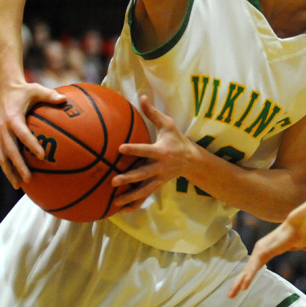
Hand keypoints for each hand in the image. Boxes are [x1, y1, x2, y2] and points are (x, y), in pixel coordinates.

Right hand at [0, 82, 66, 187]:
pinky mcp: (0, 139)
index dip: (31, 144)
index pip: (22, 133)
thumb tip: (65, 99)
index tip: (42, 155)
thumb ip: (50, 95)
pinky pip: (3, 156)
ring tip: (19, 186)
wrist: (5, 90)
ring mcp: (0, 135)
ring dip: (10, 172)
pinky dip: (9, 168)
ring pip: (3, 157)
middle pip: (9, 151)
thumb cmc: (25, 91)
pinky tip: (17, 180)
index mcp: (12, 118)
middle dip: (18, 166)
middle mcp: (3, 129)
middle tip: (29, 179)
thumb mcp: (37, 89)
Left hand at [111, 96, 192, 210]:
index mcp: (161, 151)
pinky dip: (134, 204)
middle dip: (129, 178)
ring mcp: (158, 179)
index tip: (120, 148)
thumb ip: (153, 113)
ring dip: (129, 196)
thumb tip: (141, 96)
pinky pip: (145, 197)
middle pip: (143, 174)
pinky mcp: (157, 186)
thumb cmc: (176, 139)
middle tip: (114, 180)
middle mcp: (160, 167)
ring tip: (115, 201)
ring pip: (143, 190)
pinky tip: (121, 210)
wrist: (191, 160)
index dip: (134, 149)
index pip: (146, 150)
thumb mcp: (168, 124)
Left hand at [228, 221, 305, 297]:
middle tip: (229, 296)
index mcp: (265, 250)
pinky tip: (244, 286)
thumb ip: (295, 248)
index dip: (246, 277)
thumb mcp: (295, 246)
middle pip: (246, 270)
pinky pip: (255, 267)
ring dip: (239, 283)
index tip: (240, 288)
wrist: (300, 225)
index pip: (252, 267)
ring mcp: (260, 249)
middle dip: (237, 283)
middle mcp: (260, 249)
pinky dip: (249, 276)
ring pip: (247, 270)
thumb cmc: (299, 234)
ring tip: (231, 295)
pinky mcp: (264, 250)